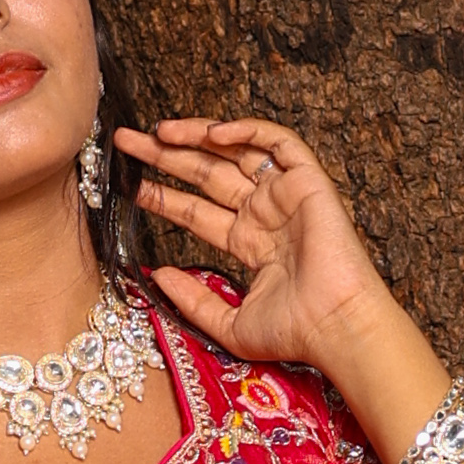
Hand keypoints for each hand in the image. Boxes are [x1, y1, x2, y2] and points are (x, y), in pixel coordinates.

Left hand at [119, 114, 408, 381]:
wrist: (335, 326)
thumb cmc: (294, 332)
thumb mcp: (228, 323)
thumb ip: (192, 300)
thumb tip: (155, 276)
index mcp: (248, 243)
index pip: (195, 210)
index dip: (162, 195)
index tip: (129, 185)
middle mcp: (264, 214)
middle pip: (207, 174)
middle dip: (166, 156)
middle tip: (128, 141)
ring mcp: (285, 196)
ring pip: (235, 152)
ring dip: (197, 136)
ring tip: (158, 131)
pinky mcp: (308, 182)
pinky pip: (278, 142)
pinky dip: (247, 132)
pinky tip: (213, 134)